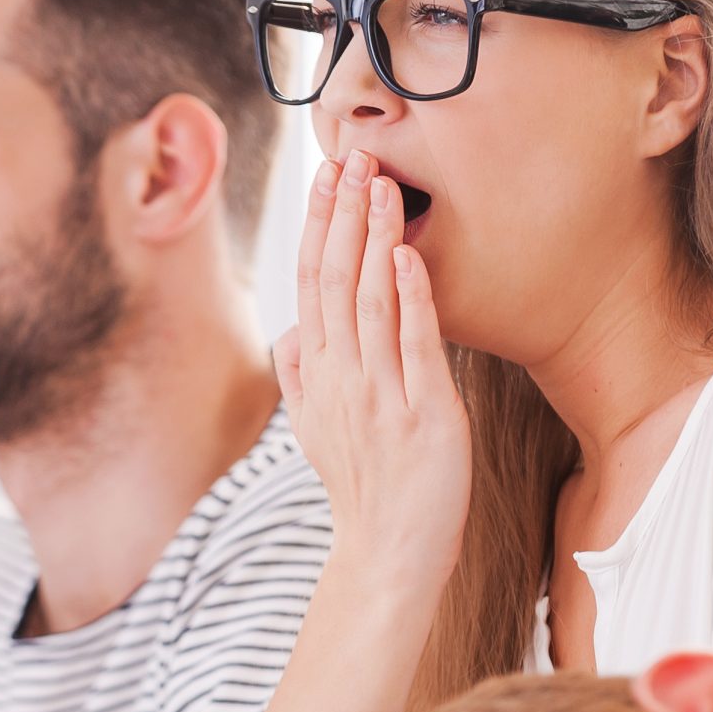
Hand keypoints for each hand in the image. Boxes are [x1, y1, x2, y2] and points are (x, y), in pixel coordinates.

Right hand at [274, 149, 469, 572]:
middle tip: (355, 156)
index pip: (312, 284)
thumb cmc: (363, 492)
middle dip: (343, 215)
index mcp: (317, 375)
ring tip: (382, 185)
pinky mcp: (424, 414)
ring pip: (370, 302)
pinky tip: (409, 256)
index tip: (327, 175)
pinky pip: (414, 347)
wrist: (388, 555)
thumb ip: (300, 379)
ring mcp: (379, 396)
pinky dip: (410, 299)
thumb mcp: (315, 433)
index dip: (318, 225)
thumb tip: (288, 335)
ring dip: (375, 239)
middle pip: (335, 280)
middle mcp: (341, 379)